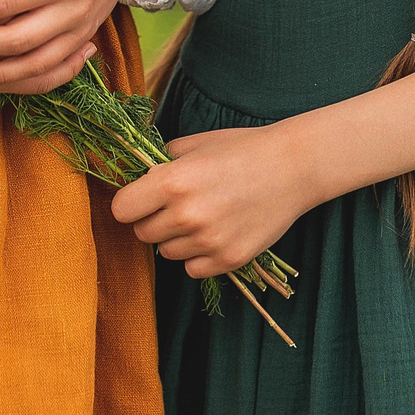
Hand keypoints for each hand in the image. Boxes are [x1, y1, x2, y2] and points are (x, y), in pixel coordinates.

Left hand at [109, 123, 312, 278]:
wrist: (292, 167)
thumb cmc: (241, 149)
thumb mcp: (194, 144)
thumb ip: (161, 163)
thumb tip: (138, 179)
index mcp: (172, 181)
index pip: (122, 210)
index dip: (130, 203)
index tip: (141, 199)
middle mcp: (186, 214)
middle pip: (142, 233)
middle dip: (152, 219)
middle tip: (174, 205)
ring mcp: (208, 240)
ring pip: (166, 253)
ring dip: (176, 238)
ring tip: (201, 216)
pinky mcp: (229, 259)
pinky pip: (192, 269)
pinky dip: (197, 256)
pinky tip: (214, 233)